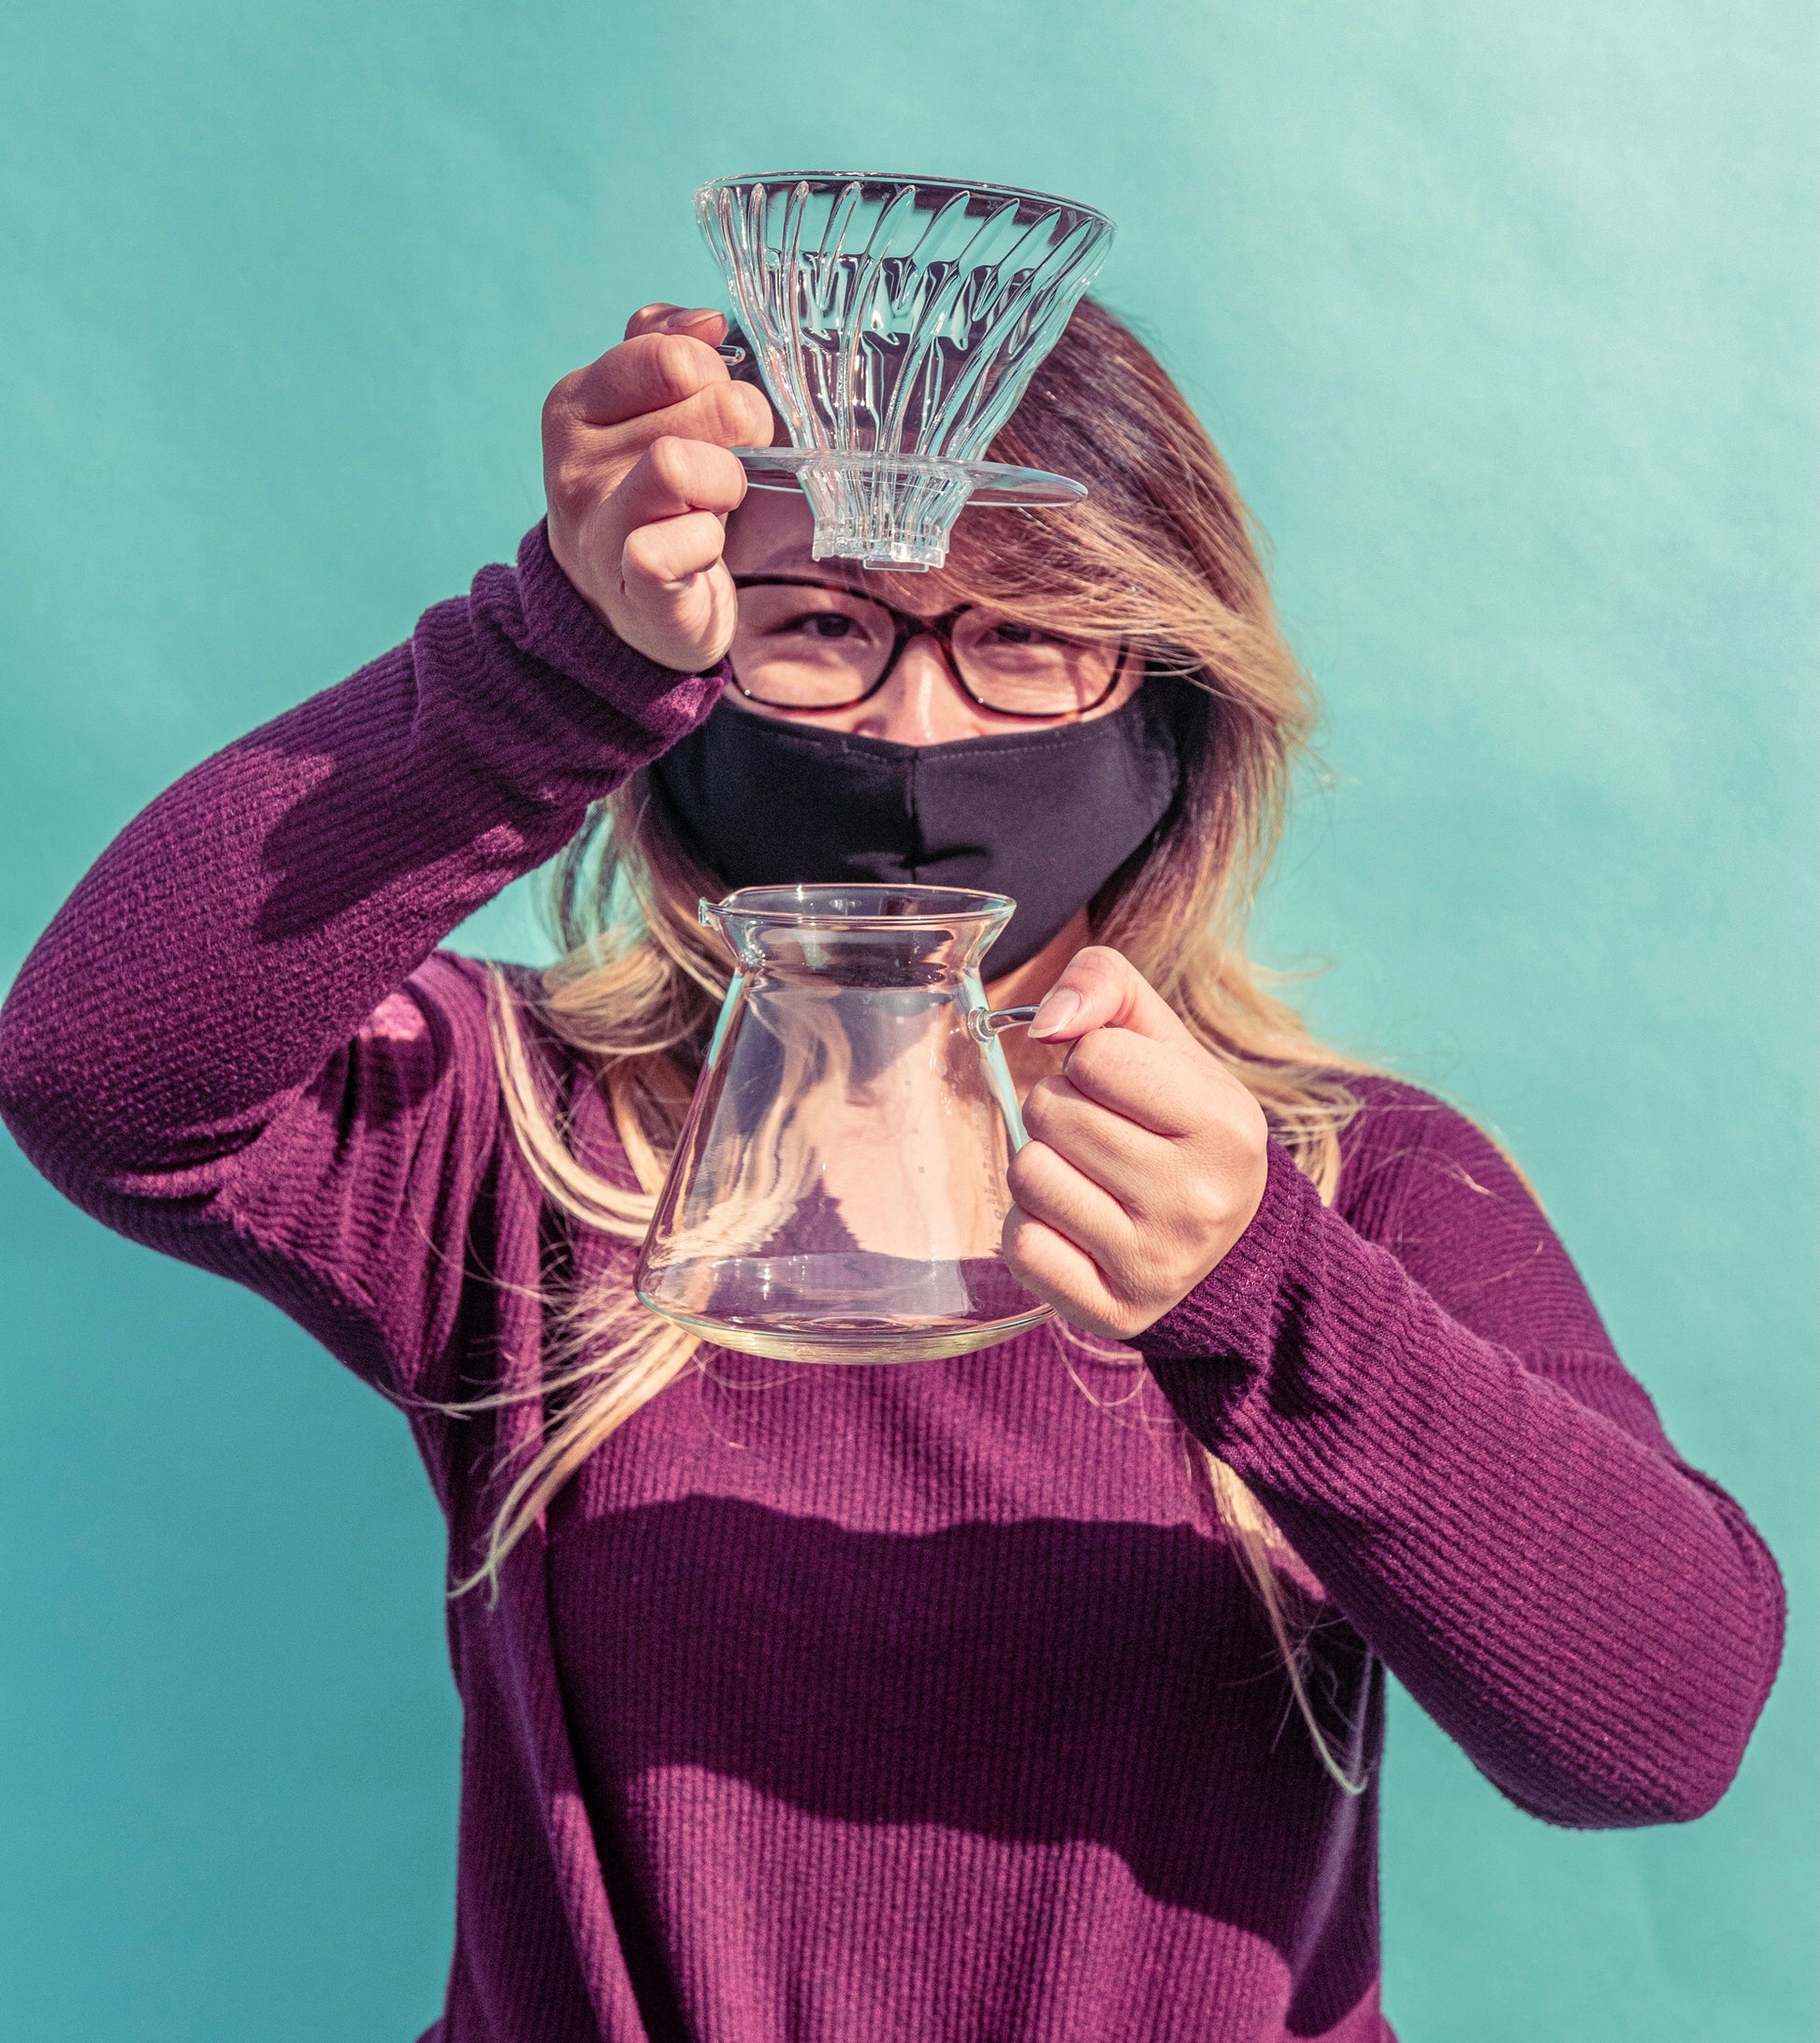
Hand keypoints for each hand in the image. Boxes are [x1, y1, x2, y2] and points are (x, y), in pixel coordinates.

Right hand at [542, 303, 774, 672]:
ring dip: (726, 482)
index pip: (669, 354)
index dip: (716, 375)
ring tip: (715, 502)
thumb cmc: (643, 495)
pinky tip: (700, 549)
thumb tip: (707, 319)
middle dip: (740, 428)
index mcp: (575, 404)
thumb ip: (663, 347)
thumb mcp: (640, 413)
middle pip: (702, 404)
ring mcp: (596, 523)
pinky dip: (708, 542)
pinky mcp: (630, 582)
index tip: (720, 406)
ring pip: (682, 465)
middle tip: (731, 457)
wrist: (618, 603)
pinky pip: (678, 543)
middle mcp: (574, 460)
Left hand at [1002, 947, 1270, 1339]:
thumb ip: (1107, 984)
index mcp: (1225, 1125)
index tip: (1122, 1092)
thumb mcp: (1167, 1044)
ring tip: (1085, 1178)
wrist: (1229, 1251)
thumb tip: (1045, 1020)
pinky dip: (1032, 1228)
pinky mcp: (1110, 1311)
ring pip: (1028, 1175)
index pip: (1093, 1055)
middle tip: (1100, 1137)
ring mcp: (1154, 1263)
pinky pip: (1021, 1246)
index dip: (1091, 1062)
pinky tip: (1073, 1227)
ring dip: (1040, 1166)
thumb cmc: (1181, 1127)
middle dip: (1060, 1112)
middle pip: (1050, 1113)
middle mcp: (1197, 1200)